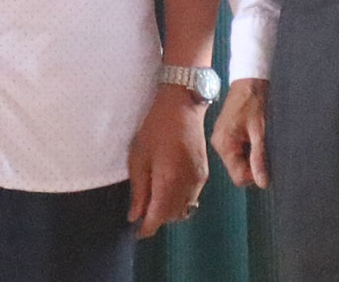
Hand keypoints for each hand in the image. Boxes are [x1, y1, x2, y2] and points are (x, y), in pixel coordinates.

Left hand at [127, 87, 210, 236]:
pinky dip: (179, 200)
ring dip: (169, 211)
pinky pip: (192, 198)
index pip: (159, 217)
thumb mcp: (139, 157)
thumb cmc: (155, 128)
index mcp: (169, 181)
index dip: (147, 228)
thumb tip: (135, 215)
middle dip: (157, 219)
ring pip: (184, 209)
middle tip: (140, 211)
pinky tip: (167, 189)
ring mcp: (199, 181)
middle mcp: (188, 185)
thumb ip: (139, 190)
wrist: (182, 107)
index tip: (136, 232)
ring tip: (152, 199)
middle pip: (173, 216)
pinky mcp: (204, 175)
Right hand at [210, 79, 269, 189]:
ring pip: (239, 160)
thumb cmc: (255, 103)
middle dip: (253, 165)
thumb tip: (262, 184)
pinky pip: (238, 150)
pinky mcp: (226, 133)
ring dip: (252, 155)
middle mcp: (219, 144)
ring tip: (261, 139)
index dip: (254, 175)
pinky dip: (249, 148)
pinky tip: (256, 135)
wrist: (249, 81)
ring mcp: (221, 138)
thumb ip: (259, 158)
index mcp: (224, 144)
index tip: (267, 163)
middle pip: (238, 169)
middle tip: (266, 149)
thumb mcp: (260, 132)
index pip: (238, 177)